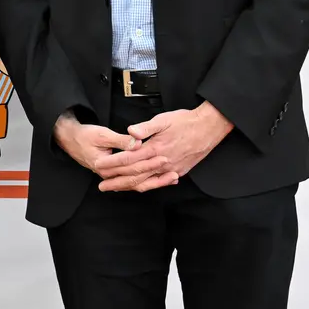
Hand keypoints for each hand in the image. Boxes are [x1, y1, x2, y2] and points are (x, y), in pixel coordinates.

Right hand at [52, 111, 175, 192]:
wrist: (71, 139)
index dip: (148, 163)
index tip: (162, 157)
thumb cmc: (85, 135)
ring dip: (154, 182)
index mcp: (104, 166)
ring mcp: (112, 177)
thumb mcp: (102, 134)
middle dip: (155, 174)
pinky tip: (161, 179)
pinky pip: (134, 182)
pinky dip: (148, 180)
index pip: (131, 168)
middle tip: (171, 168)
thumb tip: (136, 142)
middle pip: (136, 179)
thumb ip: (120, 140)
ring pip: (136, 184)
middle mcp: (109, 175)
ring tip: (172, 178)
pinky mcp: (116, 175)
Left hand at [107, 103, 233, 188]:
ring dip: (129, 186)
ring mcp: (171, 169)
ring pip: (147, 182)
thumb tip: (130, 132)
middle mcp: (162, 162)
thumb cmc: (185, 122)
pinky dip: (148, 186)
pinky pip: (160, 182)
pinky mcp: (179, 171)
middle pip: (134, 175)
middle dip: (116, 181)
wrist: (208, 129)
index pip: (128, 159)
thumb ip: (145, 128)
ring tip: (116, 189)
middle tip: (102, 186)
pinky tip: (140, 187)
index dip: (112, 164)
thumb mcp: (163, 120)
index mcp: (155, 148)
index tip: (100, 167)